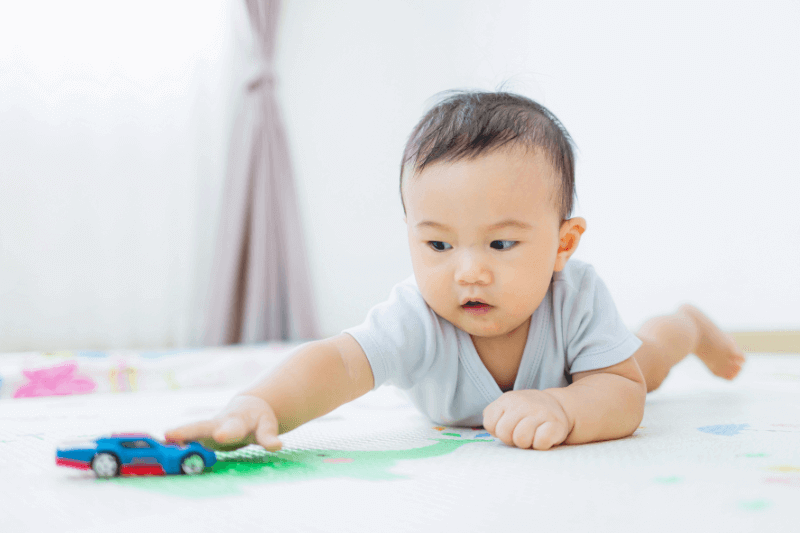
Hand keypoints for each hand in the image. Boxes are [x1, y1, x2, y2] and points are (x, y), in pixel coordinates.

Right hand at [164, 394, 282, 451]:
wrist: (248, 408)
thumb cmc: (258, 419)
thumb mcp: (266, 427)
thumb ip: (269, 437)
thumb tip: (277, 445)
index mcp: (236, 421)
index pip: (232, 428)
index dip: (226, 432)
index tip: (220, 434)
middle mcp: (216, 424)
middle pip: (200, 427)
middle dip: (186, 431)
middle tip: (169, 434)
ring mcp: (205, 431)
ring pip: (187, 432)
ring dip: (172, 438)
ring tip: (154, 444)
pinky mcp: (198, 438)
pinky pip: (183, 441)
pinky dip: (170, 445)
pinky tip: (156, 451)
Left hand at [482, 389, 571, 449]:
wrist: (557, 405)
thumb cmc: (525, 413)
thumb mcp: (506, 408)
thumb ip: (492, 416)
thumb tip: (491, 428)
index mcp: (507, 399)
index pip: (490, 424)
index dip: (497, 431)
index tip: (508, 427)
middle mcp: (522, 403)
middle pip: (504, 433)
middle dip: (510, 439)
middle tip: (520, 433)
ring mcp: (540, 412)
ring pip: (521, 439)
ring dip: (526, 443)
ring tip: (532, 434)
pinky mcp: (556, 424)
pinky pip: (540, 443)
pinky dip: (540, 445)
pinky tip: (543, 436)